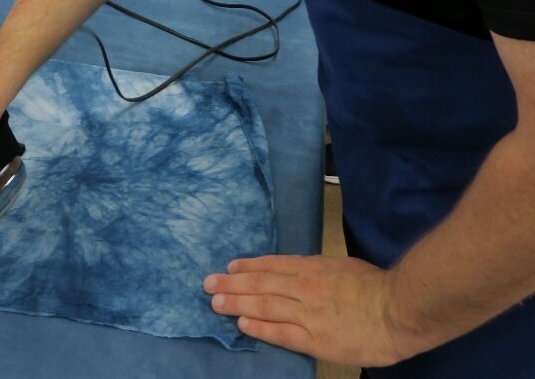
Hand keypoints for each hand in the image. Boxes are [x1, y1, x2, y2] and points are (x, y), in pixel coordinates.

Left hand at [203, 254, 406, 366]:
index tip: (230, 267)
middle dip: (232, 283)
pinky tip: (241, 325)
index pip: (273, 265)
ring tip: (215, 301)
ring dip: (237, 303)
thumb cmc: (376, 287)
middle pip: (261, 283)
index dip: (249, 266)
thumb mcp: (342, 266)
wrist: (397, 309)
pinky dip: (259, 328)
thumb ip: (320, 271)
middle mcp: (303, 286)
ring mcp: (307, 313)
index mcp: (312, 267)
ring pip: (264, 305)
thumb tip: (303, 272)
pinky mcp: (314, 339)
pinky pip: (280, 333)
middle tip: (207, 283)